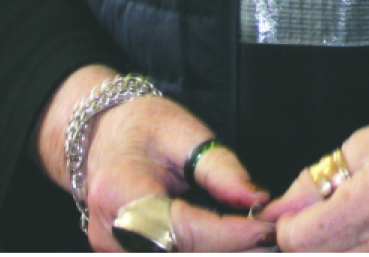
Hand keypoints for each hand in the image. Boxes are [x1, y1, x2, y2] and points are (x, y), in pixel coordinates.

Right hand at [40, 67, 274, 252]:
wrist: (99, 134)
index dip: (228, 236)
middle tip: (269, 236)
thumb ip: (220, 168)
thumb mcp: (184, 131)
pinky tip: (227, 242)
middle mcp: (110, 232)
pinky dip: (200, 252)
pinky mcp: (121, 256)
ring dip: (216, 253)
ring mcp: (112, 250)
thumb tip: (257, 199)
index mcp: (121, 193)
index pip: (183, 230)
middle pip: (179, 255)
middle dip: (228, 250)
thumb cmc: (141, 126)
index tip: (266, 228)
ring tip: (253, 239)